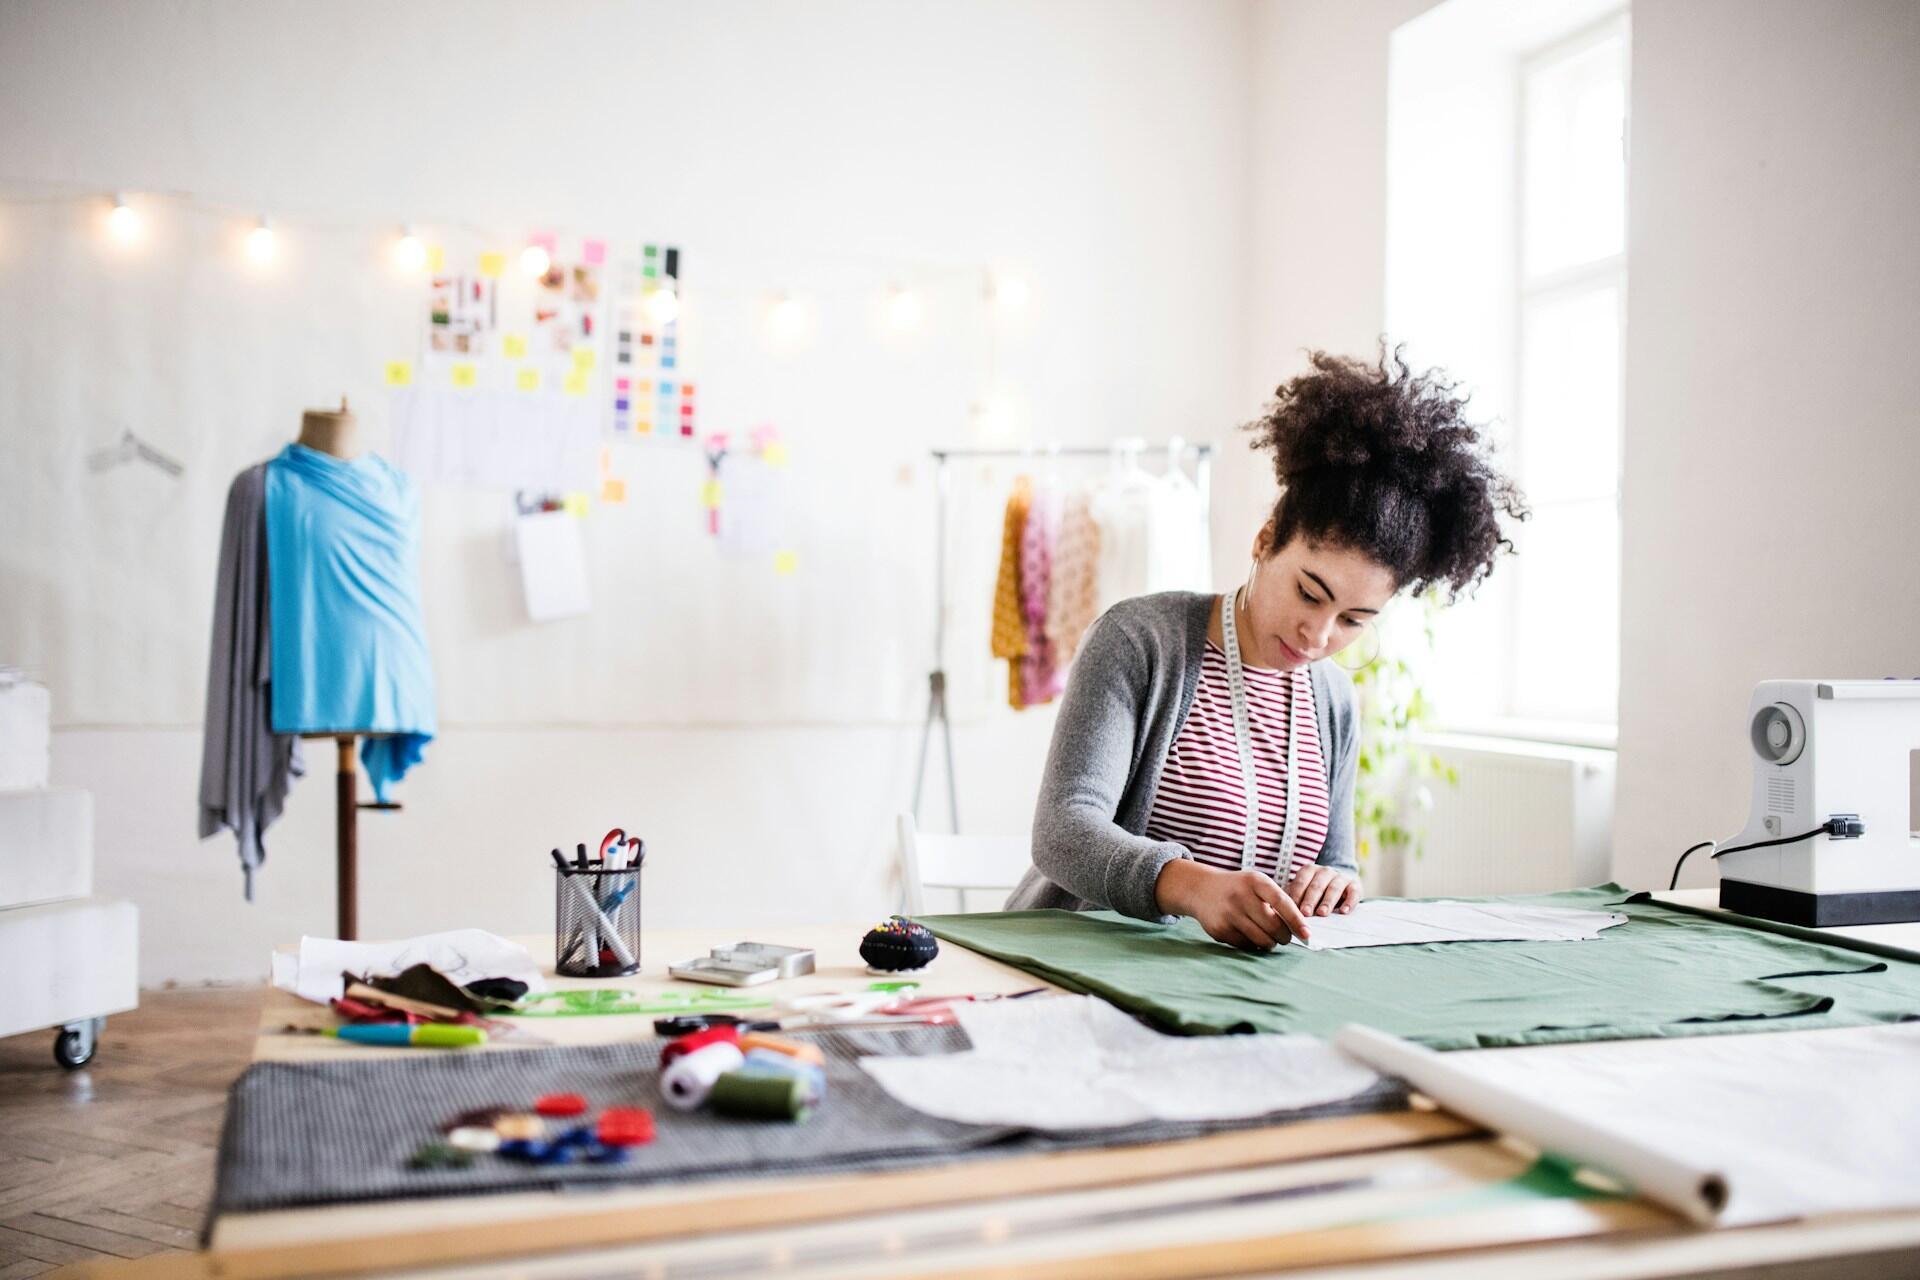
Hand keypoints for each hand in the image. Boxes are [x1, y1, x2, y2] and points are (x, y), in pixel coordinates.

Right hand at [1156, 859, 1311, 949]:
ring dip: (1270, 943)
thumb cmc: (1239, 888)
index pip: (1282, 903)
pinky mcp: (1219, 930)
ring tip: (1270, 938)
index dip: (1296, 920)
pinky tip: (1251, 936)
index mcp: (1255, 881)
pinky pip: (1246, 946)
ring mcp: (1228, 914)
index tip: (1307, 934)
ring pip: (1261, 940)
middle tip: (1285, 937)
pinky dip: (1254, 945)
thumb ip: (1277, 901)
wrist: (1202, 890)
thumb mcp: (1257, 883)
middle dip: (1284, 936)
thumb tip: (1300, 928)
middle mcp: (1241, 896)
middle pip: (1273, 926)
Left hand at [1285, 865, 1360, 916]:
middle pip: (1316, 886)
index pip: (1300, 882)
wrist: (1339, 886)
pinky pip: (1353, 893)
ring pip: (1334, 888)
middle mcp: (1325, 871)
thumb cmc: (1314, 892)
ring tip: (1322, 913)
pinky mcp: (1354, 885)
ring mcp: (1340, 877)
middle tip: (1305, 913)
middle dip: (1310, 900)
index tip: (1291, 908)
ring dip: (1327, 901)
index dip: (1295, 896)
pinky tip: (1344, 912)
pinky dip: (1349, 902)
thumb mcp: (1301, 892)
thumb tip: (1277, 912)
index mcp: (1308, 871)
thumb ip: (1291, 899)